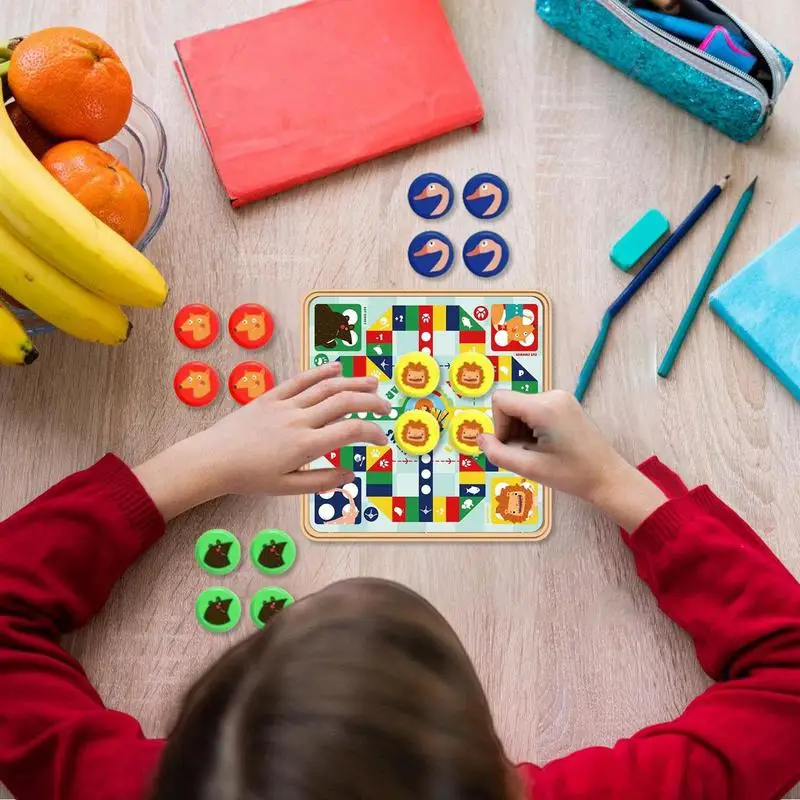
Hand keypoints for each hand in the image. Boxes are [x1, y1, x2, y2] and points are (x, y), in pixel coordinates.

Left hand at [134, 362, 389, 519]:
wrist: (212, 460)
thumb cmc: (249, 478)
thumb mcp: (287, 488)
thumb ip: (322, 482)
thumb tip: (351, 475)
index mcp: (305, 446)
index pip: (350, 432)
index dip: (373, 433)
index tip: (382, 440)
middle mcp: (299, 421)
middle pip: (344, 402)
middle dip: (371, 401)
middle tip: (386, 406)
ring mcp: (285, 405)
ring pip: (325, 387)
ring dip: (352, 382)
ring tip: (372, 382)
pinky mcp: (271, 397)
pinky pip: (300, 380)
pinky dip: (320, 372)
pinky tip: (336, 368)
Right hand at [478, 390, 666, 530]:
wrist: (608, 477)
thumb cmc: (572, 475)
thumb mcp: (530, 468)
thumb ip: (498, 453)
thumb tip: (479, 439)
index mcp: (544, 407)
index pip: (500, 401)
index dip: (498, 426)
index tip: (511, 447)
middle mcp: (552, 395)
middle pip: (510, 405)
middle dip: (510, 430)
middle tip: (526, 455)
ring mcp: (560, 397)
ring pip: (520, 408)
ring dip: (521, 431)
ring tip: (538, 452)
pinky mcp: (564, 404)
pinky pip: (534, 410)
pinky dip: (531, 428)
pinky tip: (545, 445)